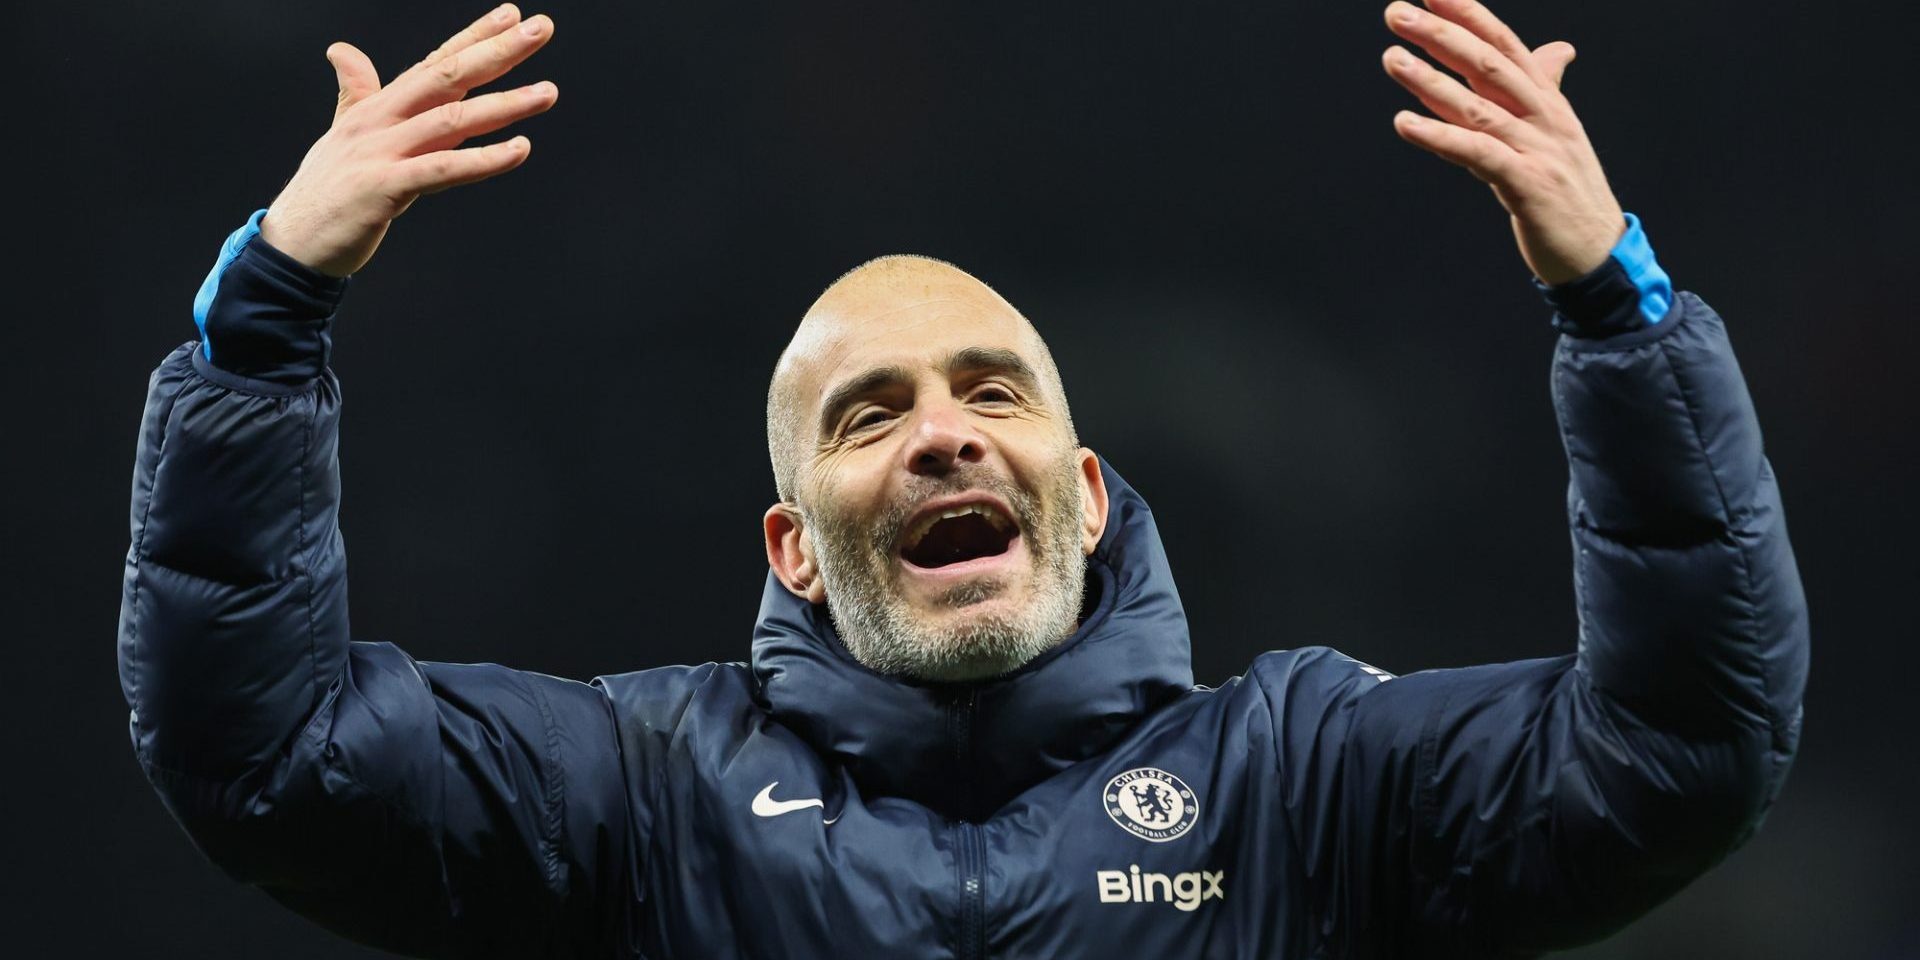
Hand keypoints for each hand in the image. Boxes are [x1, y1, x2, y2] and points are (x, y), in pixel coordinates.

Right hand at [259, 5, 558, 277]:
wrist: (292, 241)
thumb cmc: (326, 190)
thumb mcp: (344, 134)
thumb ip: (356, 93)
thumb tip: (342, 51)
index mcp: (378, 106)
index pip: (434, 62)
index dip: (473, 36)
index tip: (512, 14)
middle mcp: (381, 120)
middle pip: (447, 76)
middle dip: (497, 51)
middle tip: (541, 28)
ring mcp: (381, 152)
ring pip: (451, 119)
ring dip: (504, 105)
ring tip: (548, 92)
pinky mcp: (384, 188)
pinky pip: (442, 169)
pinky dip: (483, 160)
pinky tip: (520, 149)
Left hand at [1381, 0, 1623, 284]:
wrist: (1599, 252)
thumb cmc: (1568, 193)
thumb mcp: (1555, 135)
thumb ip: (1543, 91)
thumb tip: (1557, 49)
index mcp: (1547, 101)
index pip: (1505, 45)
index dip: (1469, 15)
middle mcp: (1545, 117)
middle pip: (1488, 64)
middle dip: (1441, 35)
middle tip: (1395, 12)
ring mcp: (1539, 150)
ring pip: (1477, 106)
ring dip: (1430, 80)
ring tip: (1392, 57)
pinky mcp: (1528, 186)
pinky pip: (1477, 154)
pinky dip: (1439, 137)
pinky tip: (1404, 122)